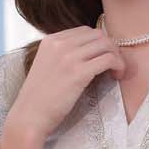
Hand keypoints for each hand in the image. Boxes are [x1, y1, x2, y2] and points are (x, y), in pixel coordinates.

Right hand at [2, 26, 125, 148]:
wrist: (29, 117)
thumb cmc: (39, 99)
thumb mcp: (46, 66)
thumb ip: (62, 55)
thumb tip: (88, 54)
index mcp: (50, 40)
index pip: (84, 31)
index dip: (99, 43)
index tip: (103, 57)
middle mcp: (59, 44)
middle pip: (98, 34)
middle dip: (110, 48)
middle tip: (114, 64)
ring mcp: (68, 57)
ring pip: (106, 45)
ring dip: (117, 56)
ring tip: (116, 71)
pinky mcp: (78, 73)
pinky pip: (108, 59)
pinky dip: (118, 66)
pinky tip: (117, 76)